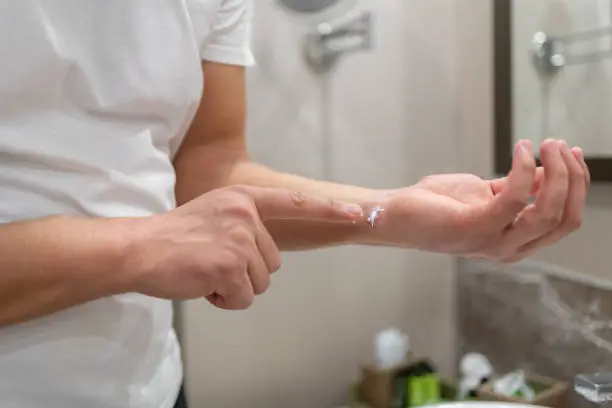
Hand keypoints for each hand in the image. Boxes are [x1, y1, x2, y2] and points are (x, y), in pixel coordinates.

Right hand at [126, 185, 362, 308]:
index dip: (330, 210)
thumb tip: (264, 256)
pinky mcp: (229, 265)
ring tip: (205, 271)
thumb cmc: (174, 238)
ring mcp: (238, 239)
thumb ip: (244, 224)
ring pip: (259, 281)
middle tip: (212, 264)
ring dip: (234, 286)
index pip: (295, 203)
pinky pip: (243, 297)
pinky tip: (202, 284)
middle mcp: (245, 215)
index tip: (360, 213)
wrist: (139, 248)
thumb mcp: (214, 215)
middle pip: (272, 261)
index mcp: (243, 199)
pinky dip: (225, 300)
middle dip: (246, 271)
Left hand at [370, 139, 588, 261]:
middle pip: (565, 218)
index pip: (565, 220)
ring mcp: (493, 241)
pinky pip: (515, 196)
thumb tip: (547, 170)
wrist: (397, 214)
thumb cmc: (438, 205)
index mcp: (516, 241)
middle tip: (560, 145)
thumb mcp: (487, 193)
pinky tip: (520, 148)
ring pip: (548, 211)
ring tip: (546, 143)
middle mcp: (510, 247)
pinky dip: (524, 168)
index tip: (570, 153)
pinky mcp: (475, 227)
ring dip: (556, 171)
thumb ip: (518, 189)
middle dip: (573, 178)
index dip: (577, 185)